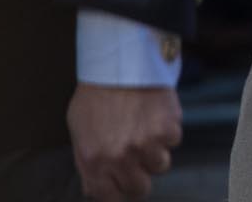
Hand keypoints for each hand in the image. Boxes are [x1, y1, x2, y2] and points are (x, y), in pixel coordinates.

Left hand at [66, 84, 181, 201]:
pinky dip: (168, 130)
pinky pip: (174, 140)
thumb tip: (94, 185)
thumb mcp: (78, 130)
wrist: (120, 63)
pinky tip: (156, 115)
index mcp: (95, 160)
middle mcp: (122, 157)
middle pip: (140, 188)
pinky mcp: (168, 127)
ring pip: (161, 165)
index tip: (121, 185)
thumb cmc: (96, 94)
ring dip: (155, 152)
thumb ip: (87, 162)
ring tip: (147, 131)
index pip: (111, 197)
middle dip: (139, 176)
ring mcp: (147, 143)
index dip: (118, 192)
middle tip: (137, 159)